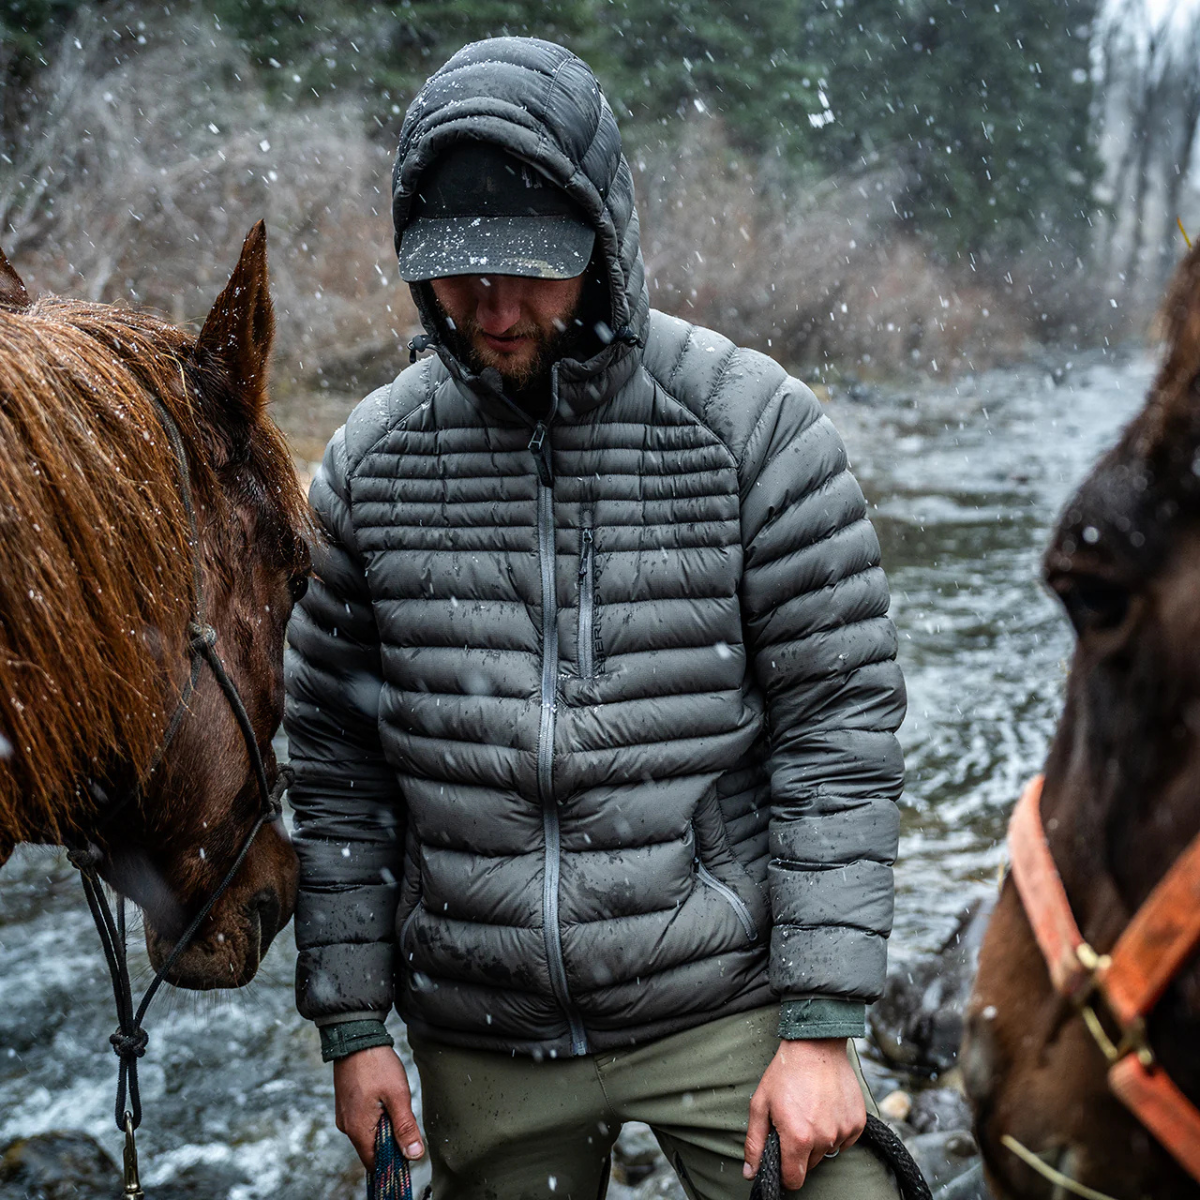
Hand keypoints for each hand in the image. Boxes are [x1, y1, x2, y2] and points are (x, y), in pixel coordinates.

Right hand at [333, 1045, 424, 1170]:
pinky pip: (362, 1121)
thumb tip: (414, 1154)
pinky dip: (375, 1117)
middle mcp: (346, 1126)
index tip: (408, 1147)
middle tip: (404, 1117)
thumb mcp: (397, 1095)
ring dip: (383, 1126)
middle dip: (390, 1141)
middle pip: (371, 1149)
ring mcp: (344, 1115)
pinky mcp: (346, 1105)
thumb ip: (405, 1127)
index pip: (375, 1162)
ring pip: (367, 1133)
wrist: (356, 1037)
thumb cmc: (377, 1065)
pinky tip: (384, 1099)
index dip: (393, 1160)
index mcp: (357, 1129)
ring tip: (393, 1103)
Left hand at [744, 1038, 864, 1189]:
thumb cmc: (785, 1073)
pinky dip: (835, 1130)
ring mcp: (843, 1131)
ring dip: (818, 1139)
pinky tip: (826, 1108)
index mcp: (798, 1138)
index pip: (794, 1179)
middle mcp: (824, 1139)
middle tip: (794, 1121)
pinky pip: (844, 1139)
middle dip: (800, 1150)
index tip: (782, 1158)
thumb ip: (755, 1143)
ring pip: (827, 1151)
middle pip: (810, 1164)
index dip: (785, 1173)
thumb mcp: (760, 1104)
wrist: (816, 1045)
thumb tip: (752, 1173)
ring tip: (810, 1110)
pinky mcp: (857, 1123)